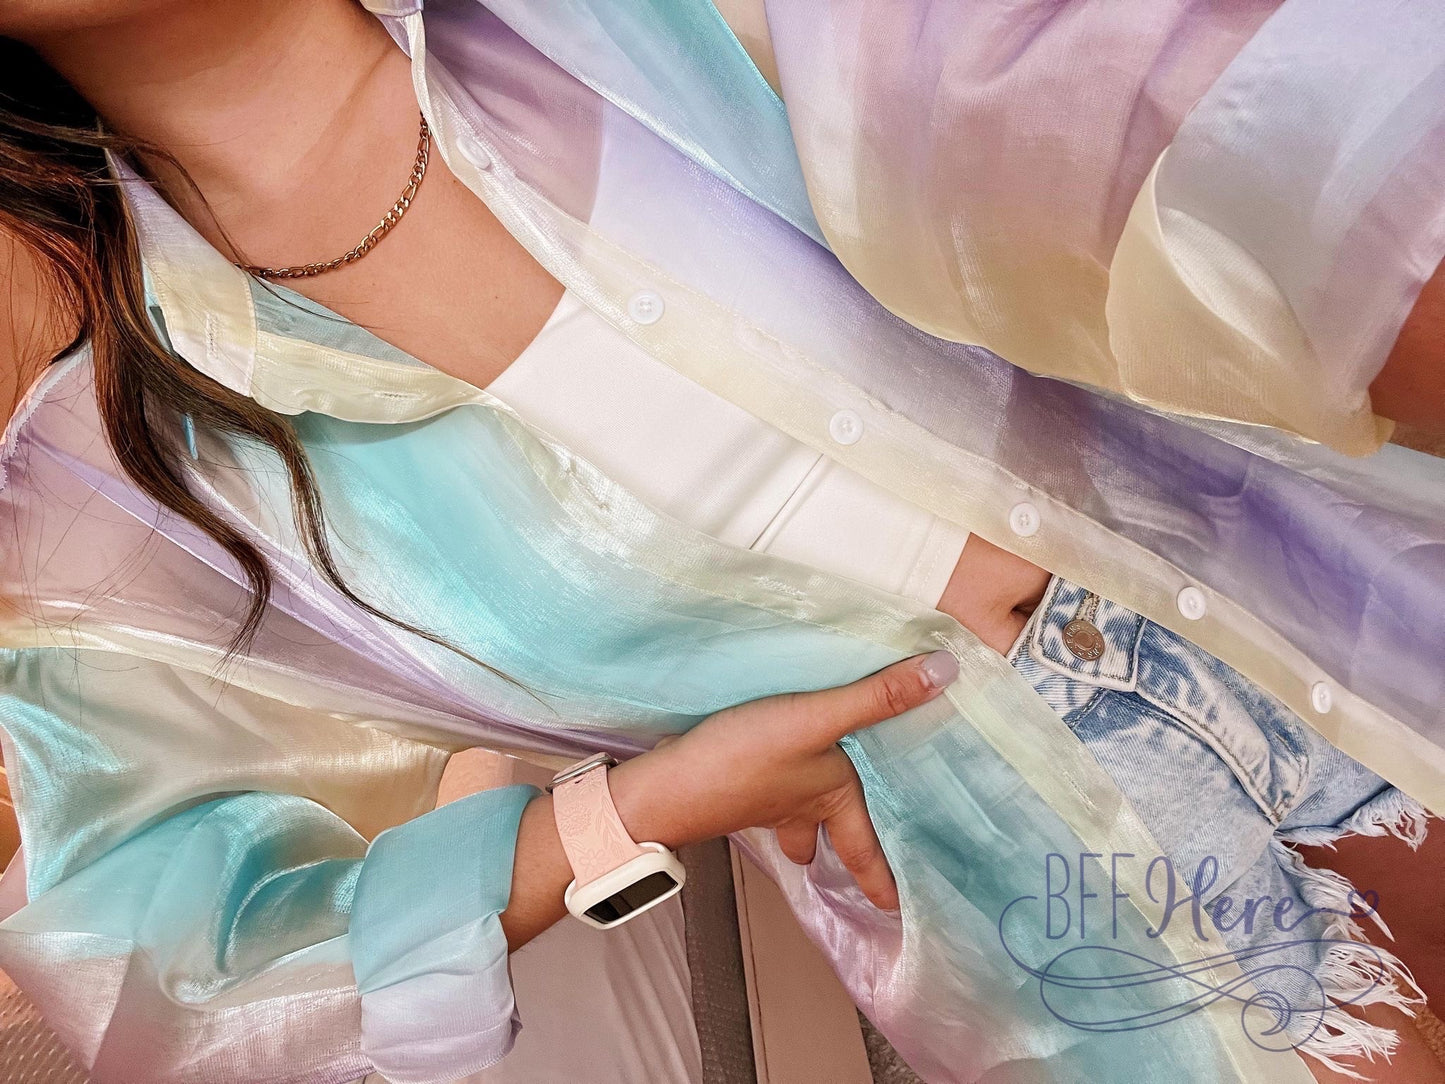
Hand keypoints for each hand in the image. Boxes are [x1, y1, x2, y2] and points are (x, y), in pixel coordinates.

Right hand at [611, 650, 958, 910]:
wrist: (667, 782)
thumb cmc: (746, 760)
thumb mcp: (816, 722)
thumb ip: (876, 698)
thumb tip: (947, 673)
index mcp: (829, 800)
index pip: (865, 849)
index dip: (881, 879)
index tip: (894, 907)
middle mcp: (797, 806)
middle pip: (820, 836)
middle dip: (832, 847)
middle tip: (840, 862)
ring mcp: (759, 798)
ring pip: (788, 818)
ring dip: (798, 821)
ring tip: (805, 814)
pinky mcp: (729, 779)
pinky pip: (761, 791)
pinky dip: (768, 786)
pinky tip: (764, 764)